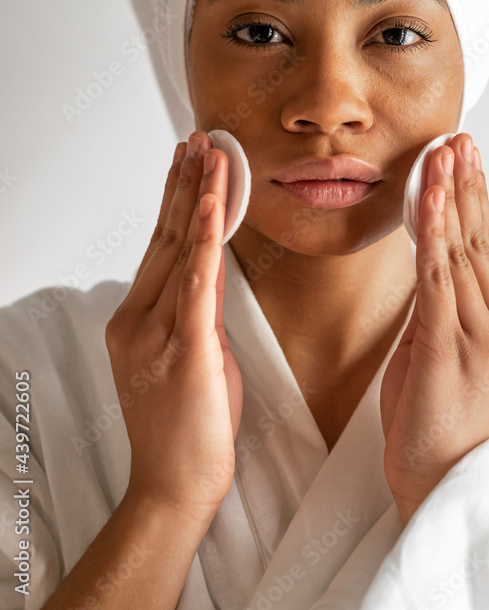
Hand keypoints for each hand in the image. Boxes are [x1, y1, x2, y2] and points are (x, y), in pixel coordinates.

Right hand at [104, 130, 242, 528]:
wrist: (174, 487)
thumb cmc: (186, 426)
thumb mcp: (193, 354)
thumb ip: (197, 308)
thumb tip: (212, 266)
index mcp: (137, 318)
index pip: (160, 246)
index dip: (176, 200)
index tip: (187, 163)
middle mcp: (138, 318)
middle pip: (165, 236)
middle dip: (184, 183)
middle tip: (198, 139)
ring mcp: (156, 332)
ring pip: (179, 248)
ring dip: (198, 195)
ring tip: (210, 153)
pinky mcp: (184, 348)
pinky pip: (196, 282)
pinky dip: (204, 238)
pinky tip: (212, 204)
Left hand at [380, 133, 488, 525]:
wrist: (439, 482)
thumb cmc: (434, 420)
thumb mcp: (437, 351)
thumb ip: (438, 306)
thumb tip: (427, 261)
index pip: (486, 249)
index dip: (475, 201)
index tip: (466, 160)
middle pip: (480, 240)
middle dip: (468, 185)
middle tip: (461, 139)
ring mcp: (478, 336)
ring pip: (463, 251)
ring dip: (452, 196)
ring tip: (446, 154)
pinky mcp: (449, 348)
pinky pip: (439, 279)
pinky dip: (435, 233)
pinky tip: (432, 199)